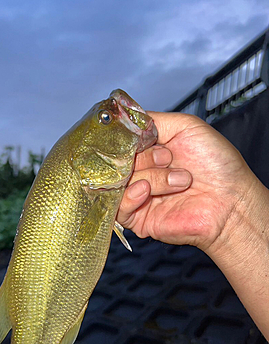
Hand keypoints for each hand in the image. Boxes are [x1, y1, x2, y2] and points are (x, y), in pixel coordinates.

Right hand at [118, 112, 258, 251]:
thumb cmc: (218, 166)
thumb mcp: (187, 126)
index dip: (127, 139)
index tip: (143, 139)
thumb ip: (152, 121)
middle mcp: (141, 172)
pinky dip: (131, 196)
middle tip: (168, 159)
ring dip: (150, 176)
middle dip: (143, 157)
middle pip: (116, 161)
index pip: (119, 143)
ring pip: (119, 182)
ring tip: (177, 180)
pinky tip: (148, 190)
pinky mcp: (138, 219)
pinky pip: (118, 207)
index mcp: (148, 152)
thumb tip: (124, 119)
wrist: (232, 201)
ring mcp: (138, 196)